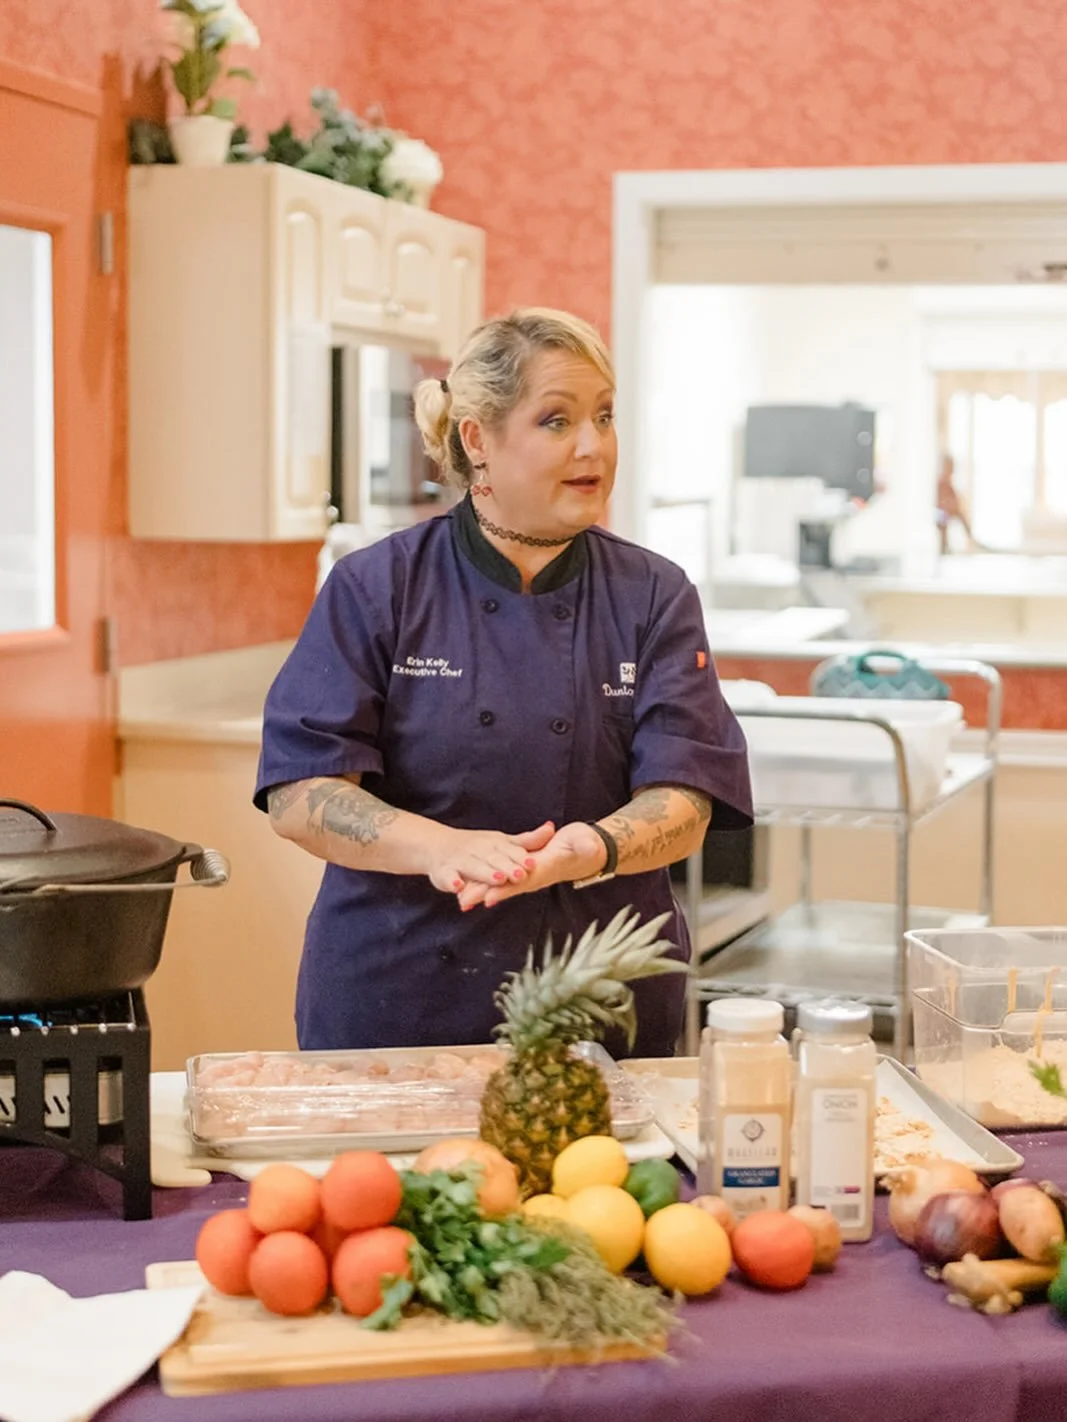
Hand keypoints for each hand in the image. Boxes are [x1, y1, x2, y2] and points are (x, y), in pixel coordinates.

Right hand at [426, 821, 556, 895]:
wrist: (437, 845)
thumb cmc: (477, 846)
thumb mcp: (502, 842)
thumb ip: (527, 841)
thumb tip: (552, 829)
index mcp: (494, 843)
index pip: (510, 851)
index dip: (521, 858)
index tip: (533, 865)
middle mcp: (478, 849)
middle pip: (494, 859)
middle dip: (507, 867)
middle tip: (520, 876)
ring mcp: (460, 860)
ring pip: (474, 867)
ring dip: (485, 873)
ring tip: (497, 879)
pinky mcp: (444, 872)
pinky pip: (447, 877)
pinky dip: (452, 881)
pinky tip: (458, 887)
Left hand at [456, 821, 607, 909]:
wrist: (588, 852)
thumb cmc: (587, 846)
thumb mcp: (587, 843)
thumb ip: (586, 845)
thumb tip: (590, 846)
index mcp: (546, 868)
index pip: (523, 880)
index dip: (506, 888)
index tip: (488, 896)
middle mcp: (535, 875)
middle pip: (507, 887)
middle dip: (485, 894)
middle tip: (464, 902)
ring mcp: (529, 874)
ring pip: (502, 885)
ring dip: (482, 892)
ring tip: (461, 900)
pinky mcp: (525, 868)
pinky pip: (503, 878)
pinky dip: (487, 883)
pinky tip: (471, 886)